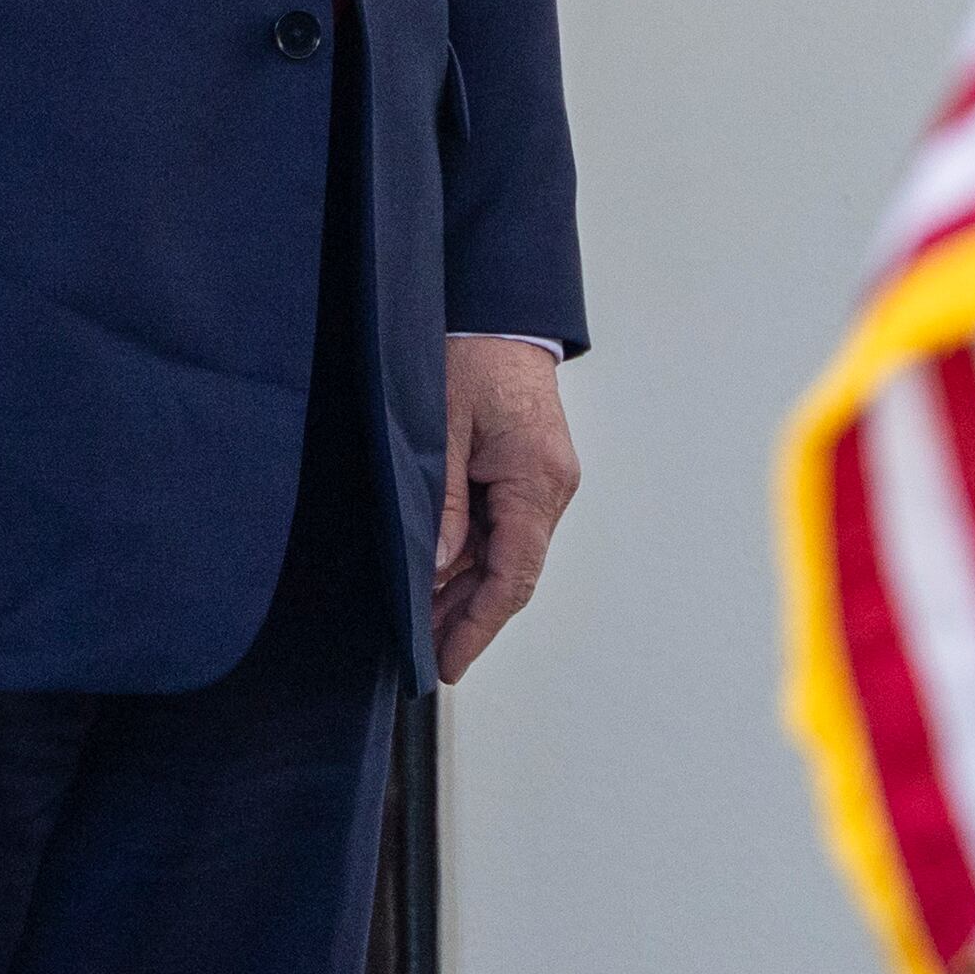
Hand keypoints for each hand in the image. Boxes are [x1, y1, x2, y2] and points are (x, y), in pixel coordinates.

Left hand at [433, 337, 579, 681]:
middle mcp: (551, 488)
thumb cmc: (470, 355)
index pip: (514, 574)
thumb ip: (444, 501)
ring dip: (466, 592)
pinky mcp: (530, 474)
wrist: (499, 311)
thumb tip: (438, 568)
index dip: (479, 626)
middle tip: (426, 656)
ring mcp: (544, 482)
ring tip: (423, 627)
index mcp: (537, 479)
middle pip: (512, 573)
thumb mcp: (442, 428)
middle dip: (468, 618)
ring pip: (506, 556)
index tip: (449, 662)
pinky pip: (503, 530)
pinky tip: (439, 580)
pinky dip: (471, 559)